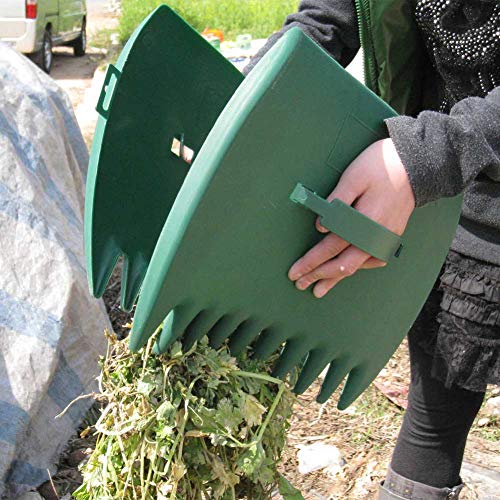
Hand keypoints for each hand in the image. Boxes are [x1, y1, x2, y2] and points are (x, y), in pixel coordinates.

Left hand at [288, 138, 415, 297]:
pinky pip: (373, 260)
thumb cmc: (381, 166)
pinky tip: (349, 270)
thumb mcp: (353, 177)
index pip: (330, 248)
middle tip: (300, 284)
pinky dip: (358, 267)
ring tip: (320, 288)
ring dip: (337, 278)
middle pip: (343, 265)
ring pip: (358, 266)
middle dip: (319, 276)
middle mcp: (376, 236)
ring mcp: (386, 238)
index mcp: (364, 221)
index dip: (310, 262)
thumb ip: (336, 202)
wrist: (416, 164)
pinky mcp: (392, 236)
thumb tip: (321, 226)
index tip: (295, 273)